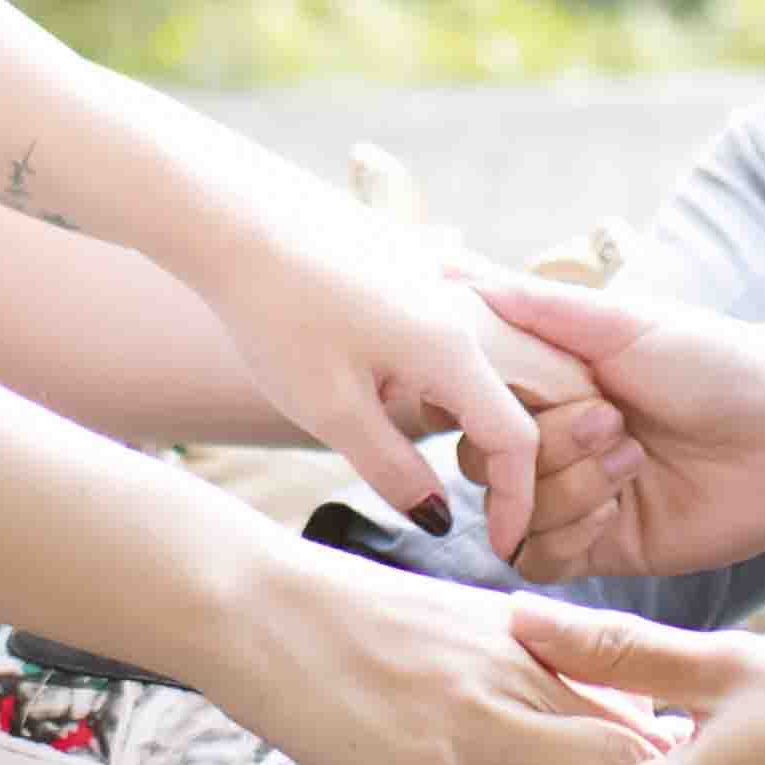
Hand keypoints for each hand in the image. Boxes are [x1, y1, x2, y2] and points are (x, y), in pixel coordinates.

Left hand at [176, 177, 607, 558]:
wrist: (234, 218)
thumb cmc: (277, 314)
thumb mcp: (331, 410)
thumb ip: (394, 470)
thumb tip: (440, 518)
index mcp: (453, 349)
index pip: (516, 440)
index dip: (516, 502)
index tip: (500, 547)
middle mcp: (465, 308)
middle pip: (531, 392)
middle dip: (520, 458)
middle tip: (492, 507)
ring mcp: (444, 277)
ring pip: (498, 358)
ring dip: (491, 413)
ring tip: (458, 461)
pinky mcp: (417, 262)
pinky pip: (467, 326)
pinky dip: (465, 373)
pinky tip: (416, 391)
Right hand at [198, 542, 668, 764]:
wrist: (259, 606)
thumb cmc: (326, 609)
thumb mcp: (434, 611)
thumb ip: (486, 644)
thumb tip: (515, 671)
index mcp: (514, 627)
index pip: (615, 675)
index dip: (646, 722)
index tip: (668, 758)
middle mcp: (515, 668)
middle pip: (622, 728)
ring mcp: (481, 721)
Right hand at [474, 273, 764, 583]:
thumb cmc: (709, 362)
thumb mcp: (621, 322)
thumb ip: (537, 306)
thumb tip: (455, 273)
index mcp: (550, 385)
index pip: (477, 404)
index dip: (501, 402)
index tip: (561, 382)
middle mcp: (553, 441)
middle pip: (486, 463)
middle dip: (547, 445)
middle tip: (615, 420)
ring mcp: (575, 496)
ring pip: (514, 512)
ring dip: (570, 486)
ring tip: (634, 457)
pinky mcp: (603, 547)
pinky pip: (544, 558)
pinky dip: (570, 533)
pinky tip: (617, 509)